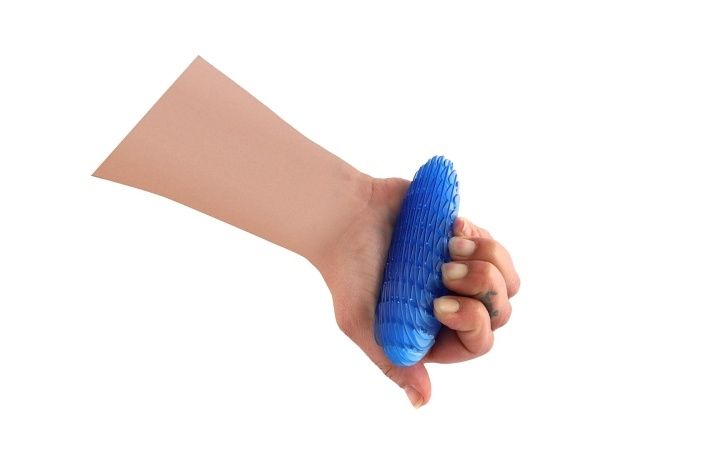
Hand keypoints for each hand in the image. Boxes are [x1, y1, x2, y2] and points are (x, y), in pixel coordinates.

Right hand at [317, 177, 519, 407]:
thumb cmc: (347, 271)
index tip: (439, 303)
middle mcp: (452, 305)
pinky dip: (482, 239)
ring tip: (451, 247)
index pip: (477, 342)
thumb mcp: (360, 322)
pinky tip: (452, 229)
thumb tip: (421, 401)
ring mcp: (461, 272)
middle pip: (500, 312)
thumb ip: (391, 360)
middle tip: (445, 270)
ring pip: (506, 280)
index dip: (471, 324)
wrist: (345, 216)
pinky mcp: (464, 240)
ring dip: (488, 262)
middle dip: (482, 288)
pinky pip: (495, 248)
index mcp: (432, 332)